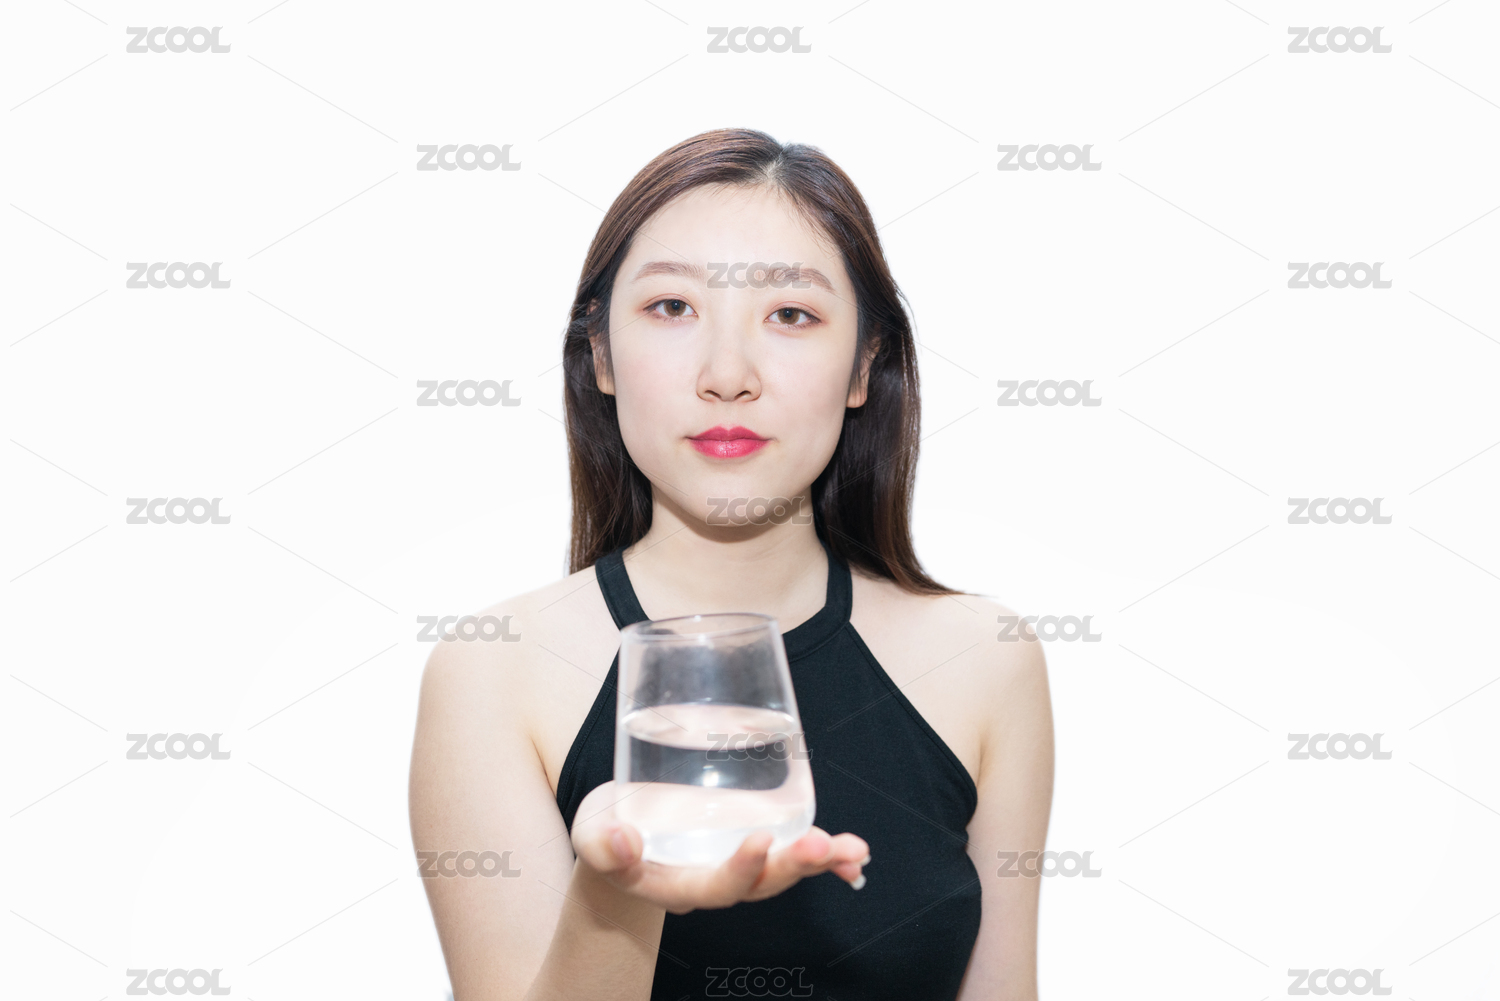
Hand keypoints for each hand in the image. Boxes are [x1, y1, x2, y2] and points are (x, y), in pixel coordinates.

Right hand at [569, 781, 869, 914]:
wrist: (620, 831)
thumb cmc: (606, 832)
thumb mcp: (591, 834)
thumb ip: (602, 845)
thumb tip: (624, 842)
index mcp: (678, 884)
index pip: (715, 887)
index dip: (740, 868)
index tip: (761, 838)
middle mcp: (715, 880)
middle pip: (760, 885)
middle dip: (793, 866)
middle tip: (821, 846)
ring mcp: (738, 862)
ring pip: (784, 871)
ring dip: (820, 862)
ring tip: (855, 851)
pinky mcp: (753, 840)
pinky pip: (793, 854)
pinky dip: (826, 858)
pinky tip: (854, 855)